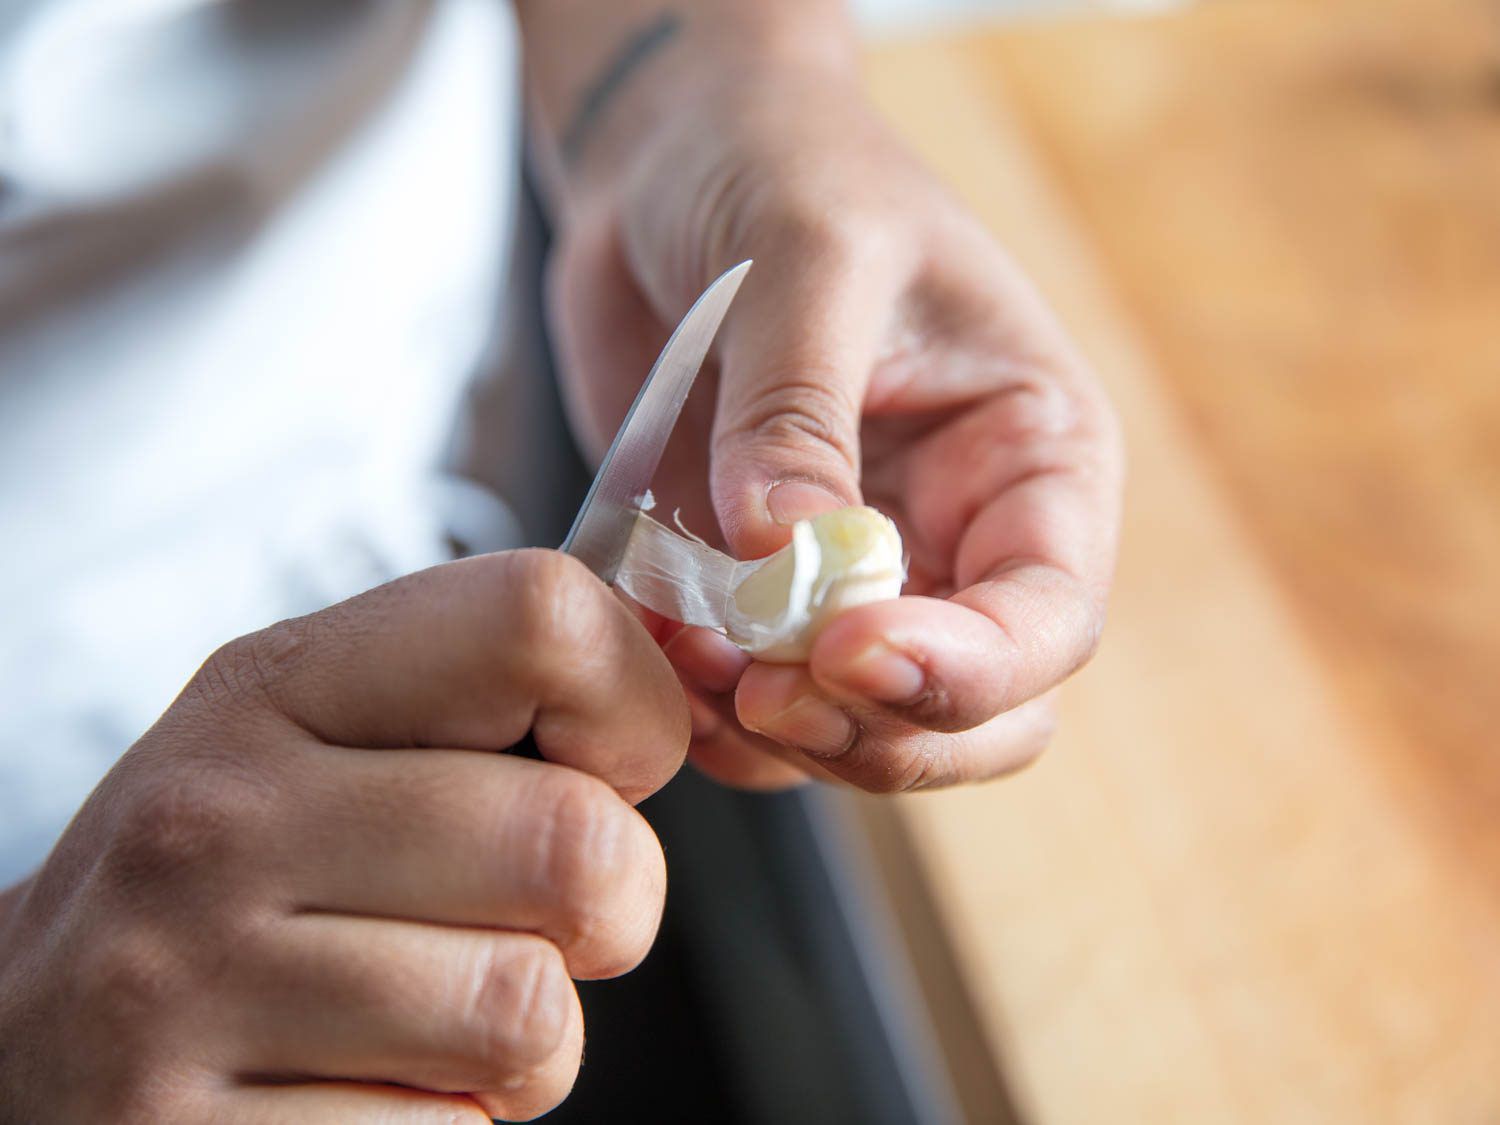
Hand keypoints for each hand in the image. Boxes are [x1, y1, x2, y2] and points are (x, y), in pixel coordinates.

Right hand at [0, 552, 688, 1121]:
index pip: (543, 618)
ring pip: (529, 1011)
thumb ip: (481, 699)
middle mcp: (219, 821)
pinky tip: (367, 1092)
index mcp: (275, 686)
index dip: (634, 706)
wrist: (21, 1044)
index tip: (608, 765)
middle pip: (576, 842)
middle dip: (610, 908)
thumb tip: (687, 691)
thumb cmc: (230, 882)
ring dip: (531, 1038)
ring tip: (442, 1019)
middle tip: (537, 922)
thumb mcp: (315, 734)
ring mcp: (188, 990)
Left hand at [549, 65, 1122, 791]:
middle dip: (874, 731)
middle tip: (765, 693)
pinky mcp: (752, 588)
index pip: (1048, 616)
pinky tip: (646, 644)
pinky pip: (745, 696)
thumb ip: (801, 411)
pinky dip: (696, 704)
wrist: (672, 162)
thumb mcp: (809, 255)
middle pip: (969, 713)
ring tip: (684, 659)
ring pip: (855, 730)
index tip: (850, 652)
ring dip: (772, 732)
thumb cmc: (781, 167)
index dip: (969, 667)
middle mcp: (957, 537)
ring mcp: (853, 578)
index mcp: (1029, 456)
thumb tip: (789, 559)